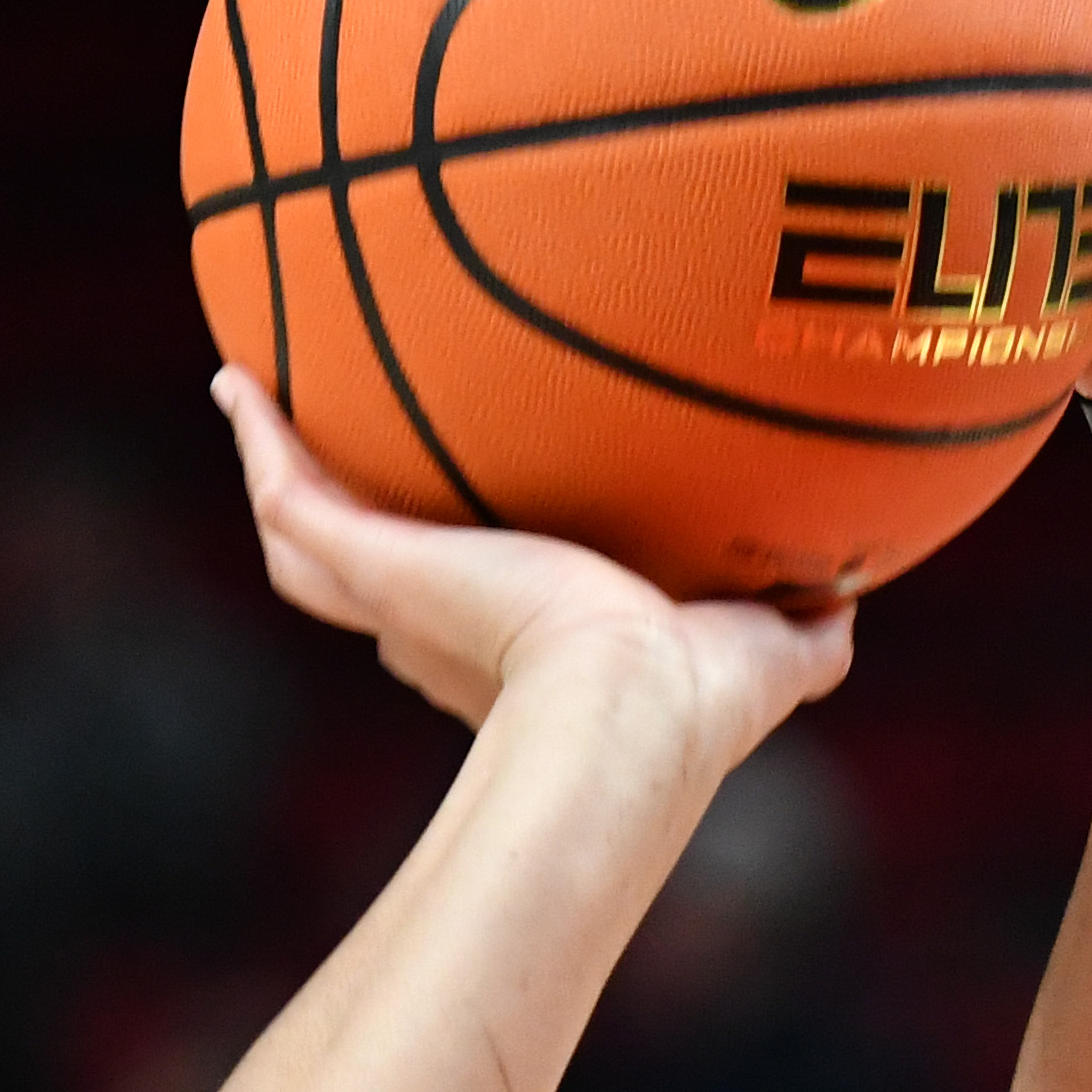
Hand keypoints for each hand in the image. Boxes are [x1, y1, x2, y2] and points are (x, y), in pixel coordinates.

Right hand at [214, 367, 851, 766]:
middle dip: (347, 529)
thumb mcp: (769, 651)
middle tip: (335, 466)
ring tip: (251, 398)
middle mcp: (440, 629)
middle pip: (368, 576)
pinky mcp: (370, 562)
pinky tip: (236, 376)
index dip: (455, 585)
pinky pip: (290, 487)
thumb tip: (856, 598)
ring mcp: (394, 596)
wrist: (624, 714)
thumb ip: (809, 623)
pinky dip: (257, 434)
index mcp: (516, 654)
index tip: (464, 544)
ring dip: (276, 468)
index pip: (464, 618)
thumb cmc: (692, 708)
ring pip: (307, 536)